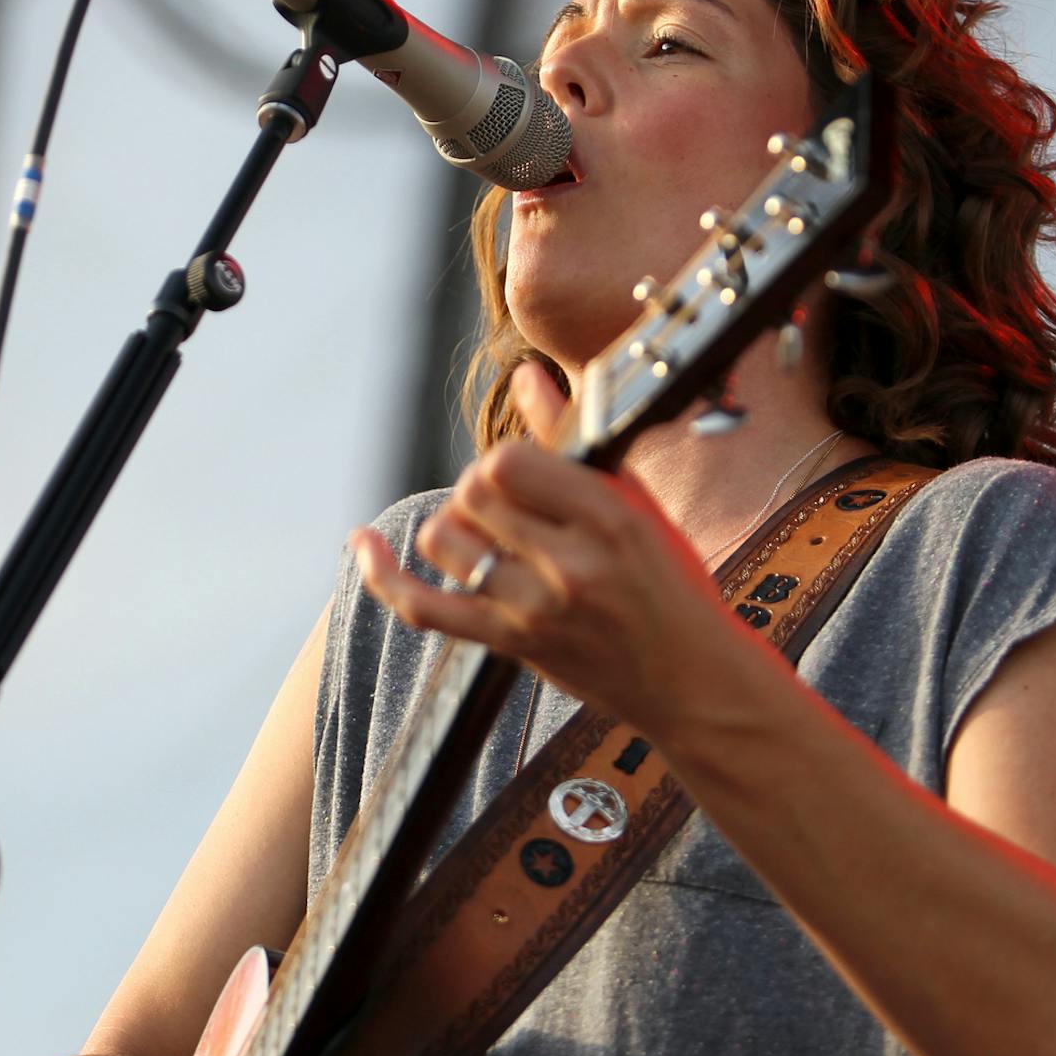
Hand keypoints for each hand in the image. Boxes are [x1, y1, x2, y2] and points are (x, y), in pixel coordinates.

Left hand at [350, 363, 761, 735]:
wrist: (691, 681)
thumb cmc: (669, 583)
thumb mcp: (634, 504)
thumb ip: (570, 438)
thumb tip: (526, 374)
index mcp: (608, 517)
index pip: (507, 460)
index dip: (501, 462)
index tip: (522, 480)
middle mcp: (570, 563)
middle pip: (472, 494)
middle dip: (480, 493)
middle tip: (512, 515)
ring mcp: (535, 609)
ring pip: (444, 540)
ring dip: (454, 529)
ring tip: (489, 541)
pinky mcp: (510, 645)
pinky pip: (422, 605)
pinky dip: (381, 574)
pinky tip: (363, 543)